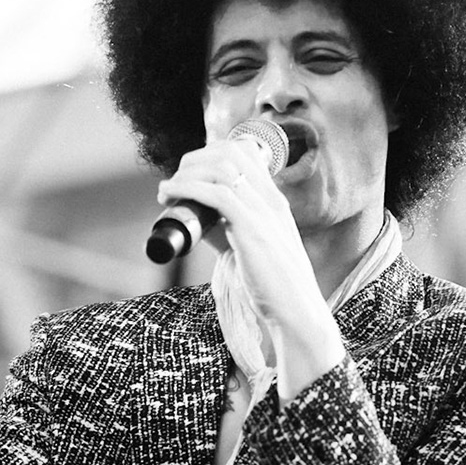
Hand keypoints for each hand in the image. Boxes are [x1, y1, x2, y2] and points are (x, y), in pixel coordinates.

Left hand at [157, 136, 342, 395]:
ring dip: (186, 173)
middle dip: (194, 159)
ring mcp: (264, 212)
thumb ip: (227, 229)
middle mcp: (271, 199)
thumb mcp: (250, 247)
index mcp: (274, 200)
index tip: (189, 172)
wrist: (297, 313)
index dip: (210, 152)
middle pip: (229, 152)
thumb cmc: (273, 286)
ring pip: (221, 168)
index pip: (245, 151)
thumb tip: (197, 221)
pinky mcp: (253, 230)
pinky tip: (170, 195)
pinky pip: (217, 195)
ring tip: (168, 190)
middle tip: (175, 181)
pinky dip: (187, 189)